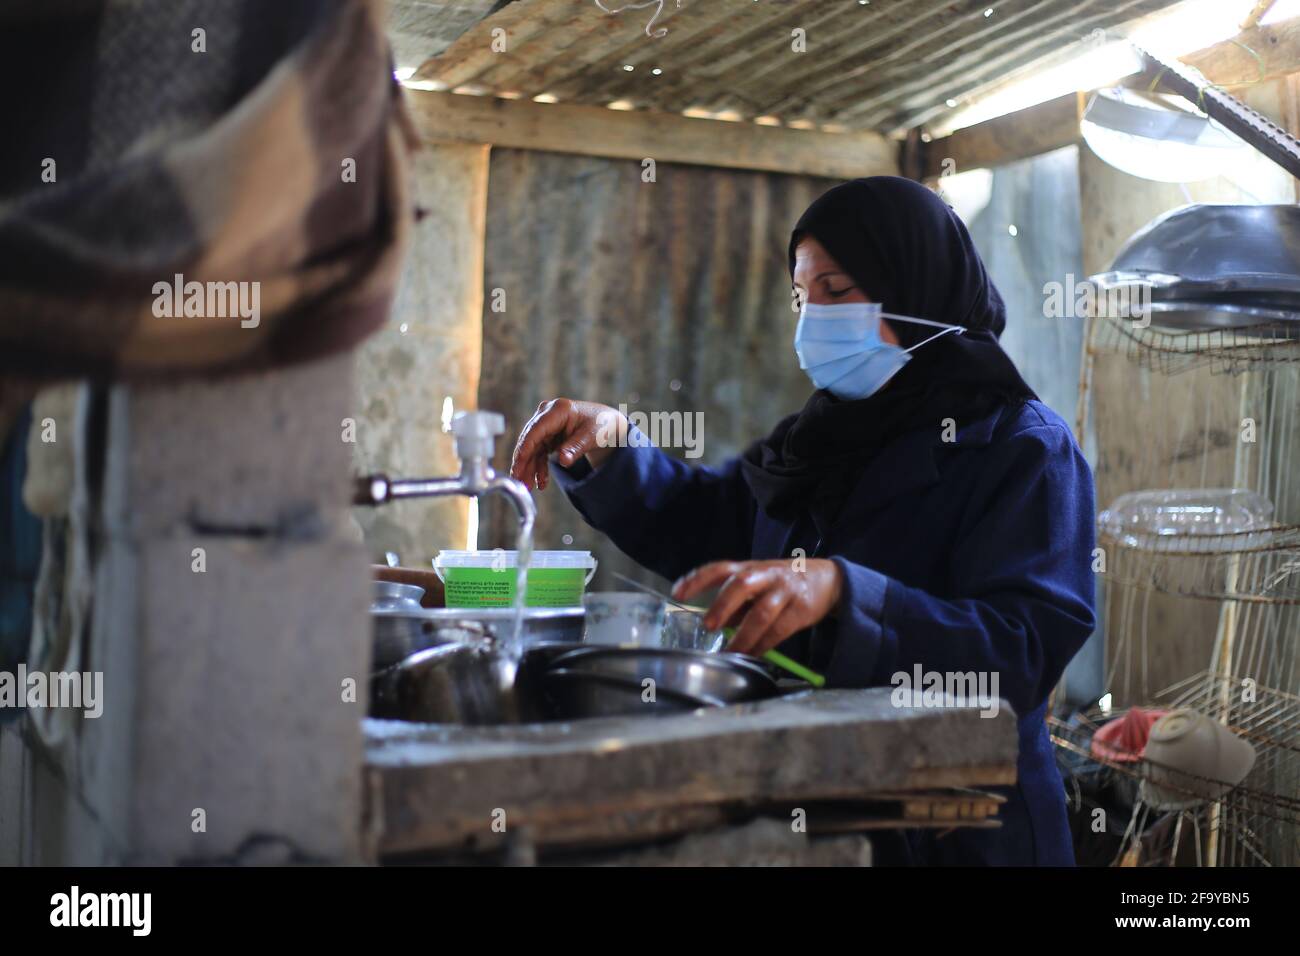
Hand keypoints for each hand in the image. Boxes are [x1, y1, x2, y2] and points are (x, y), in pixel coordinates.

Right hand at [509, 398, 627, 490]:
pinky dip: (539, 468)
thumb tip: (563, 460)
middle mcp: (548, 414)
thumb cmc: (601, 425)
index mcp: (559, 409)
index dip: (525, 448)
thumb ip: (576, 447)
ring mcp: (546, 425)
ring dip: (529, 468)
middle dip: (524, 462)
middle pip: (530, 440)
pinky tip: (541, 482)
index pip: (536, 429)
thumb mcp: (592, 436)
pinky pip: (539, 453)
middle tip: (518, 481)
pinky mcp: (547, 435)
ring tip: (528, 486)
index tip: (518, 465)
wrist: (606, 424)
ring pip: (532, 449)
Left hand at [672, 558, 843, 656]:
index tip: (677, 593)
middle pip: (741, 583)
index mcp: (749, 568)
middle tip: (709, 625)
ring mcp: (784, 591)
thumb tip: (715, 624)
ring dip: (742, 636)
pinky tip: (751, 655)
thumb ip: (737, 601)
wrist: (828, 579)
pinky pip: (778, 630)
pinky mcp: (801, 609)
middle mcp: (765, 575)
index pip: (719, 568)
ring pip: (761, 613)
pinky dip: (762, 645)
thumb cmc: (782, 583)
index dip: (697, 579)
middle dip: (722, 604)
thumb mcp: (758, 583)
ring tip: (729, 652)